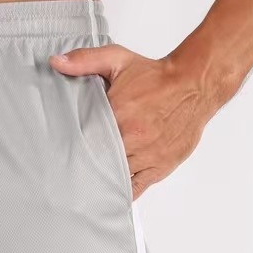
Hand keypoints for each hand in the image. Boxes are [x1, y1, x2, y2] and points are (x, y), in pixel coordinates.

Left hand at [51, 45, 221, 199]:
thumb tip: (57, 63)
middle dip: (85, 163)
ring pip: (115, 176)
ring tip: (85, 181)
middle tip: (69, 169)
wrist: (195, 84)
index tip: (61, 150)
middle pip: (99, 160)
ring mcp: (147, 155)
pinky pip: (135, 188)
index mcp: (119, 113)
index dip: (72, 145)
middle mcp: (133, 137)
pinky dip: (121, 191)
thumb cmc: (156, 76)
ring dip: (101, 178)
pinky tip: (108, 192)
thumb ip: (85, 61)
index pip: (85, 138)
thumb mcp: (118, 60)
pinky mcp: (159, 167)